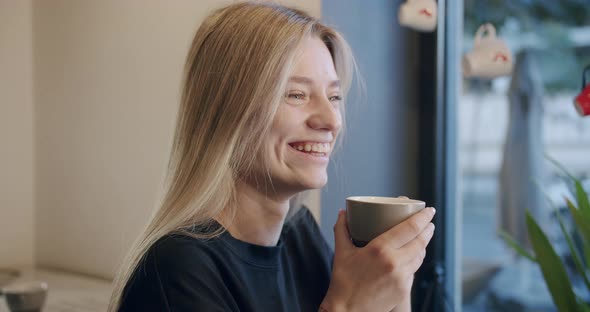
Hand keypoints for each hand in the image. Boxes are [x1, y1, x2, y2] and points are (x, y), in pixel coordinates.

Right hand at [320, 207, 435, 311]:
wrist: (347, 311)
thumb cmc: (343, 282)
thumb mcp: (342, 252)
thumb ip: (342, 229)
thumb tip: (343, 213)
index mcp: (380, 249)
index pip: (410, 228)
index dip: (423, 217)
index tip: (429, 210)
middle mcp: (394, 263)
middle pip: (420, 241)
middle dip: (428, 229)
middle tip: (429, 222)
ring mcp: (402, 278)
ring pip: (420, 257)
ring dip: (423, 245)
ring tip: (422, 237)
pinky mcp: (404, 290)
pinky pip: (413, 271)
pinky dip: (414, 262)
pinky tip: (411, 258)